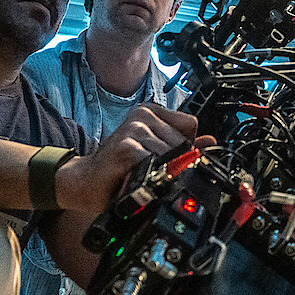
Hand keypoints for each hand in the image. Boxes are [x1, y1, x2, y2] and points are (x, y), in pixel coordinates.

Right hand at [54, 103, 213, 211]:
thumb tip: (210, 141)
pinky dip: (150, 178)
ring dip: (160, 173)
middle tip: (152, 173)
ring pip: (172, 155)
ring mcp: (134, 129)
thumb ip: (182, 146)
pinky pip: (156, 164)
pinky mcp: (126, 147)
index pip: (191, 125)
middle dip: (173, 164)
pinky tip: (136, 181)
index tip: (169, 159)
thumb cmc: (118, 169)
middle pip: (184, 143)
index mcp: (150, 112)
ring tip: (143, 177)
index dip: (186, 148)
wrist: (84, 183)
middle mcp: (142, 115)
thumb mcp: (153, 154)